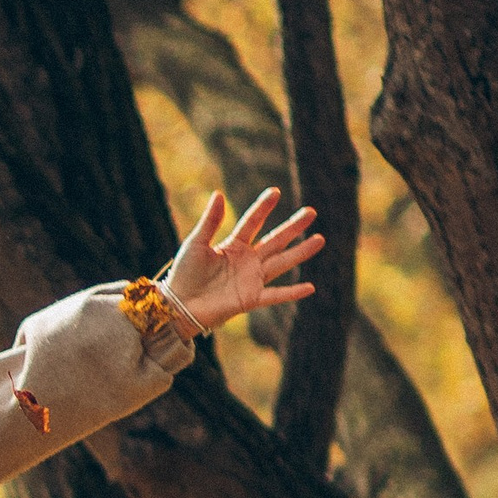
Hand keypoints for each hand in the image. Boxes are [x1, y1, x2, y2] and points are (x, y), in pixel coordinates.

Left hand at [163, 189, 322, 334]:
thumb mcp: (196, 244)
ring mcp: (251, 279)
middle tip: (311, 212)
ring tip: (319, 239)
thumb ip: (210, 222)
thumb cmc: (184, 274)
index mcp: (234, 246)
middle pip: (275, 240)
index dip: (263, 208)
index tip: (275, 192)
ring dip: (300, 252)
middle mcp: (247, 260)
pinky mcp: (250, 299)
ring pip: (281, 262)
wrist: (179, 305)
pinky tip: (310, 287)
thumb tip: (218, 194)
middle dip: (293, 227)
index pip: (252, 223)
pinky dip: (291, 292)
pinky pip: (275, 295)